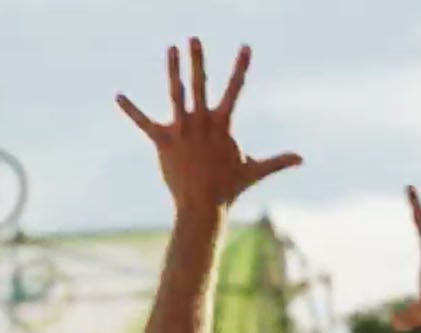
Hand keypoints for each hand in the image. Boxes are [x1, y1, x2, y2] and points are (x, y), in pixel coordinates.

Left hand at [117, 38, 302, 211]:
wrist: (202, 207)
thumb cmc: (229, 188)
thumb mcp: (254, 171)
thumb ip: (277, 161)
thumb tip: (302, 159)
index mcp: (221, 125)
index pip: (234, 90)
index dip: (240, 67)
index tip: (246, 47)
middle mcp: (201, 123)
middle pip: (199, 84)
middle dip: (197, 60)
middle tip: (194, 38)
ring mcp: (181, 130)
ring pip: (176, 94)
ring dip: (173, 70)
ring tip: (171, 49)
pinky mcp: (163, 141)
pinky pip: (144, 123)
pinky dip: (131, 110)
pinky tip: (118, 96)